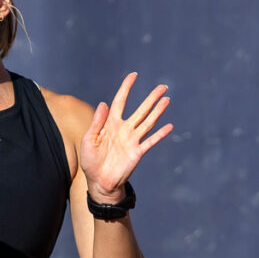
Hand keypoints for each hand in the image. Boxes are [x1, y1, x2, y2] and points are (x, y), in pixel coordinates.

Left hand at [80, 72, 173, 201]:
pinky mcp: (138, 152)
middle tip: (163, 86)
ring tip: (167, 100)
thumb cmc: (91, 161)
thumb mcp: (88, 140)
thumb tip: (103, 103)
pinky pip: (151, 141)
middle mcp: (124, 130)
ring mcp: (132, 140)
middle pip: (140, 110)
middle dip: (151, 98)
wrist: (99, 182)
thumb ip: (97, 122)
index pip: (120, 102)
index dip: (126, 88)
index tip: (133, 75)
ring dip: (158, 111)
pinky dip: (160, 134)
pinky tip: (169, 126)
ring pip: (148, 122)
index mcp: (110, 124)